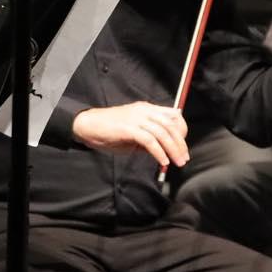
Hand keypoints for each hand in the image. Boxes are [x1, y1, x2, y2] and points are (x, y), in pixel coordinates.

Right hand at [70, 101, 189, 168]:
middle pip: (170, 124)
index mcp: (146, 109)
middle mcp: (144, 111)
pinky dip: (159, 152)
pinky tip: (162, 161)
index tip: (182, 145)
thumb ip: (149, 137)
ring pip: (162, 132)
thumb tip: (164, 149)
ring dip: (173, 149)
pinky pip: (149, 140)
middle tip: (183, 158)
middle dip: (180, 143)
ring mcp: (136, 118)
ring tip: (176, 162)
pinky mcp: (128, 129)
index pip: (173, 115)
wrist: (88, 126)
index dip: (182, 130)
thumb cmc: (109, 130)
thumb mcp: (134, 131)